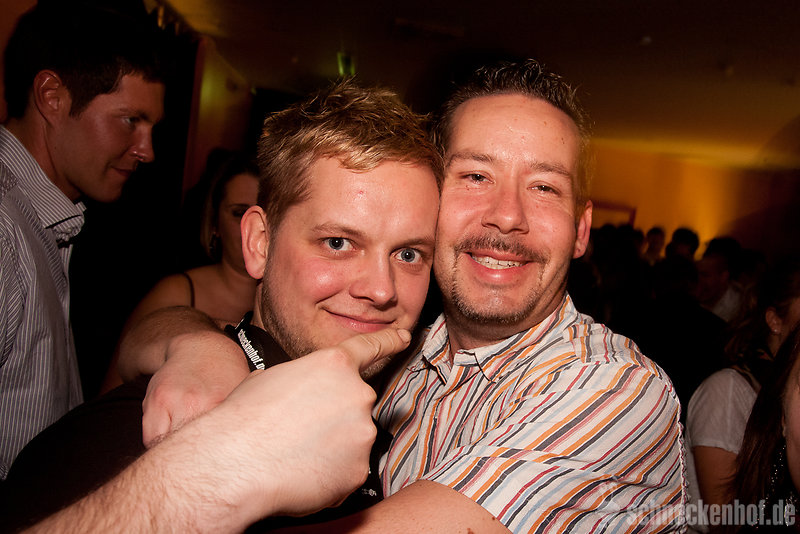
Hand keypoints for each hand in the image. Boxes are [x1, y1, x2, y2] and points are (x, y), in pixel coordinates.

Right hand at [160, 327, 410, 527]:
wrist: (234, 463)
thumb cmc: (243, 418)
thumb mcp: (271, 379)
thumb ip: (303, 380)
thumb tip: (302, 393)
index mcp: (333, 365)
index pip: (369, 348)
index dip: (388, 342)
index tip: (404, 338)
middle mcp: (357, 394)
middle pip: (355, 405)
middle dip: (335, 417)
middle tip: (299, 431)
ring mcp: (363, 433)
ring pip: (352, 440)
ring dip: (331, 448)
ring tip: (294, 454)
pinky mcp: (360, 470)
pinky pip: (348, 471)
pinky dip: (329, 476)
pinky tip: (301, 475)